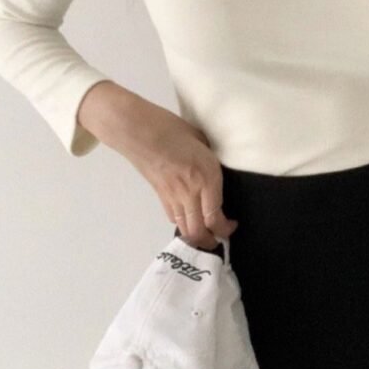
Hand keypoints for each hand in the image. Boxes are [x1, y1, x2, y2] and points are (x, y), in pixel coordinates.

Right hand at [122, 108, 238, 248]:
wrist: (136, 129)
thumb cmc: (169, 127)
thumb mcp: (201, 140)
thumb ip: (210, 159)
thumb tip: (214, 169)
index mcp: (206, 177)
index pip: (215, 218)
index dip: (225, 229)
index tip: (232, 225)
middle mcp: (190, 192)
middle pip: (199, 231)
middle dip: (211, 241)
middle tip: (220, 237)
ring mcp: (172, 196)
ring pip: (185, 229)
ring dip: (197, 237)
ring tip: (206, 234)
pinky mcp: (159, 195)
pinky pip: (173, 217)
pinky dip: (183, 223)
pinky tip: (189, 219)